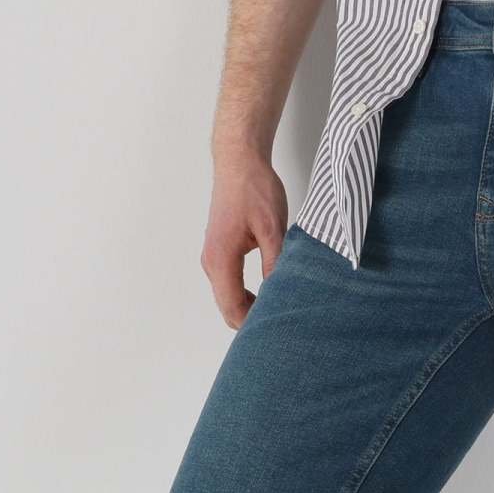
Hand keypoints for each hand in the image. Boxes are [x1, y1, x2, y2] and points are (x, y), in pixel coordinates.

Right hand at [202, 144, 288, 327]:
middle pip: (228, 307)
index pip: (233, 307)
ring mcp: (213, 257)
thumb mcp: (273, 228)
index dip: (254, 324)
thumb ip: (275, 263)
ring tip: (278, 309)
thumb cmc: (253, 189)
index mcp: (221, 258)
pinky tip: (268, 292)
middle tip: (282, 324)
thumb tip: (280, 293)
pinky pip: (228, 283)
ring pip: (227, 297)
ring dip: (248, 307)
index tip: (277, 329)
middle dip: (251, 320)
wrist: (239, 162)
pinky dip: (244, 294)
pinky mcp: (219, 250)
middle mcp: (211, 261)